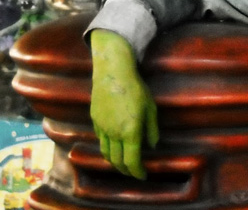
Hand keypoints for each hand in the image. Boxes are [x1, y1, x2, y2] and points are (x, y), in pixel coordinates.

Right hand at [90, 29, 158, 178]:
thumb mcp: (151, 108)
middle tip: (133, 172)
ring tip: (123, 164)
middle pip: (117, 161)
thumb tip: (152, 145)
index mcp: (130, 131)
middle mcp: (114, 133)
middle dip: (126, 170)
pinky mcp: (95, 120)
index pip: (132, 161)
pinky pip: (100, 140)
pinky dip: (107, 148)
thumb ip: (152, 129)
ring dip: (114, 162)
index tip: (143, 175)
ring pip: (106, 153)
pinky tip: (114, 146)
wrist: (113, 72)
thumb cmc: (136, 88)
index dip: (138, 172)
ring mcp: (102, 127)